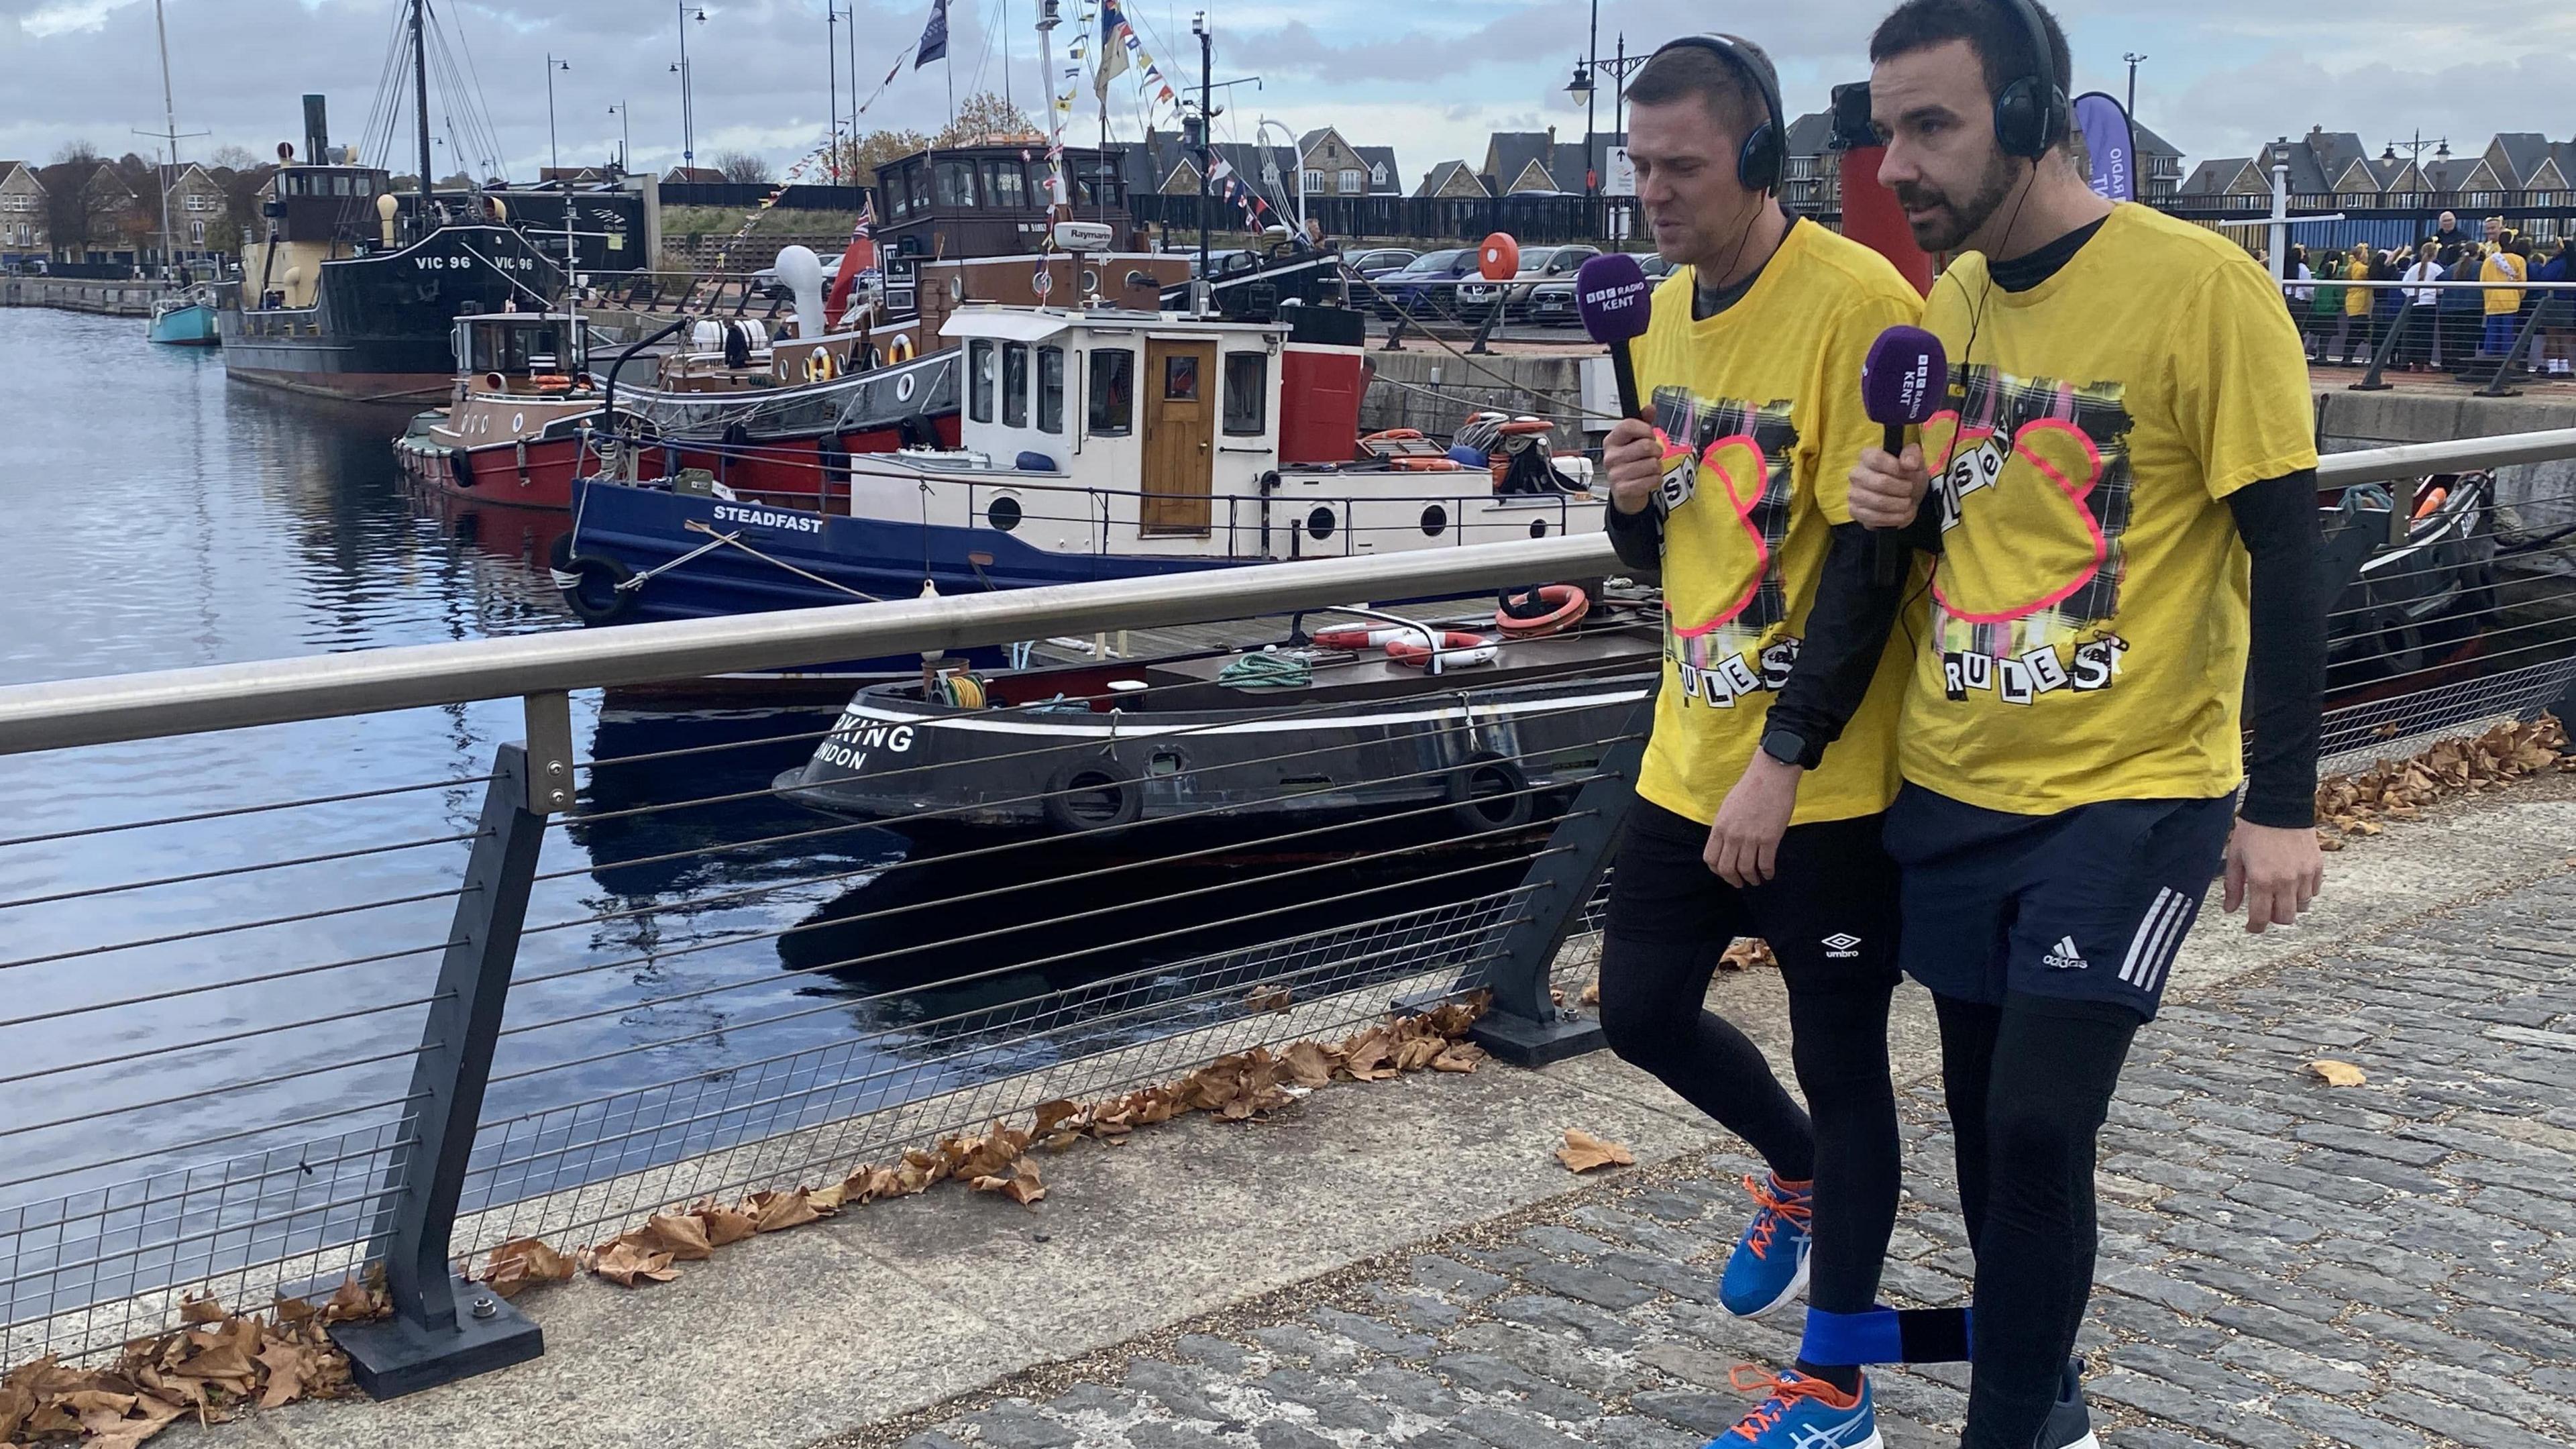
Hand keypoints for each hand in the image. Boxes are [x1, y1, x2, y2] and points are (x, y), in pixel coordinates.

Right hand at [1604, 417, 1665, 515]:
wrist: (1625, 492)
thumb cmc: (1631, 464)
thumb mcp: (1634, 442)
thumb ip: (1643, 423)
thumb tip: (1650, 408)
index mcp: (1611, 441)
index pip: (1629, 425)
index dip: (1645, 429)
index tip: (1649, 435)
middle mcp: (1611, 457)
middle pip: (1645, 446)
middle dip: (1656, 450)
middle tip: (1652, 455)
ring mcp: (1616, 474)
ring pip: (1652, 464)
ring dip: (1657, 467)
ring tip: (1649, 469)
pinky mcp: (1624, 489)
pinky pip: (1653, 479)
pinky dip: (1656, 480)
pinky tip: (1648, 480)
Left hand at [1704, 753, 1801, 887]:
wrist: (1771, 776)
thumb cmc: (1750, 789)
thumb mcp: (1727, 807)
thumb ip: (1724, 827)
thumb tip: (1725, 844)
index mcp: (1719, 827)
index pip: (1710, 858)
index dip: (1717, 870)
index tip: (1725, 873)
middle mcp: (1732, 835)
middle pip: (1726, 869)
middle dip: (1733, 880)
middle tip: (1740, 882)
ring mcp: (1750, 838)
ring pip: (1746, 870)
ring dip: (1752, 879)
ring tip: (1757, 879)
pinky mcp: (1769, 838)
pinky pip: (1766, 864)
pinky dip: (1767, 872)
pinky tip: (1769, 873)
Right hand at [1849, 443, 1929, 528]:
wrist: (1905, 497)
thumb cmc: (1907, 476)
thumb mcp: (1915, 461)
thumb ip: (1913, 455)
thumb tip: (1909, 463)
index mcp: (1867, 456)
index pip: (1876, 459)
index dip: (1894, 467)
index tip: (1908, 472)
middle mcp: (1856, 474)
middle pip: (1880, 483)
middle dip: (1902, 489)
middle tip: (1910, 490)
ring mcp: (1853, 494)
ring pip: (1879, 502)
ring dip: (1899, 505)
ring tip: (1907, 503)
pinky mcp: (1855, 511)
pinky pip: (1874, 517)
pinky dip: (1893, 518)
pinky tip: (1901, 514)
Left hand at [2222, 819, 2324, 933]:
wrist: (2280, 806)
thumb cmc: (2253, 829)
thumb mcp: (2235, 857)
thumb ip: (2233, 886)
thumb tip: (2230, 909)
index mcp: (2262, 880)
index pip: (2261, 918)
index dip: (2255, 927)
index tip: (2252, 927)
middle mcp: (2285, 881)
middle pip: (2285, 918)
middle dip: (2274, 918)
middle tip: (2265, 909)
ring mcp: (2304, 875)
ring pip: (2302, 907)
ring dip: (2290, 905)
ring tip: (2279, 893)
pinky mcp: (2316, 866)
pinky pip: (2314, 891)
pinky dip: (2304, 893)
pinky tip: (2293, 882)